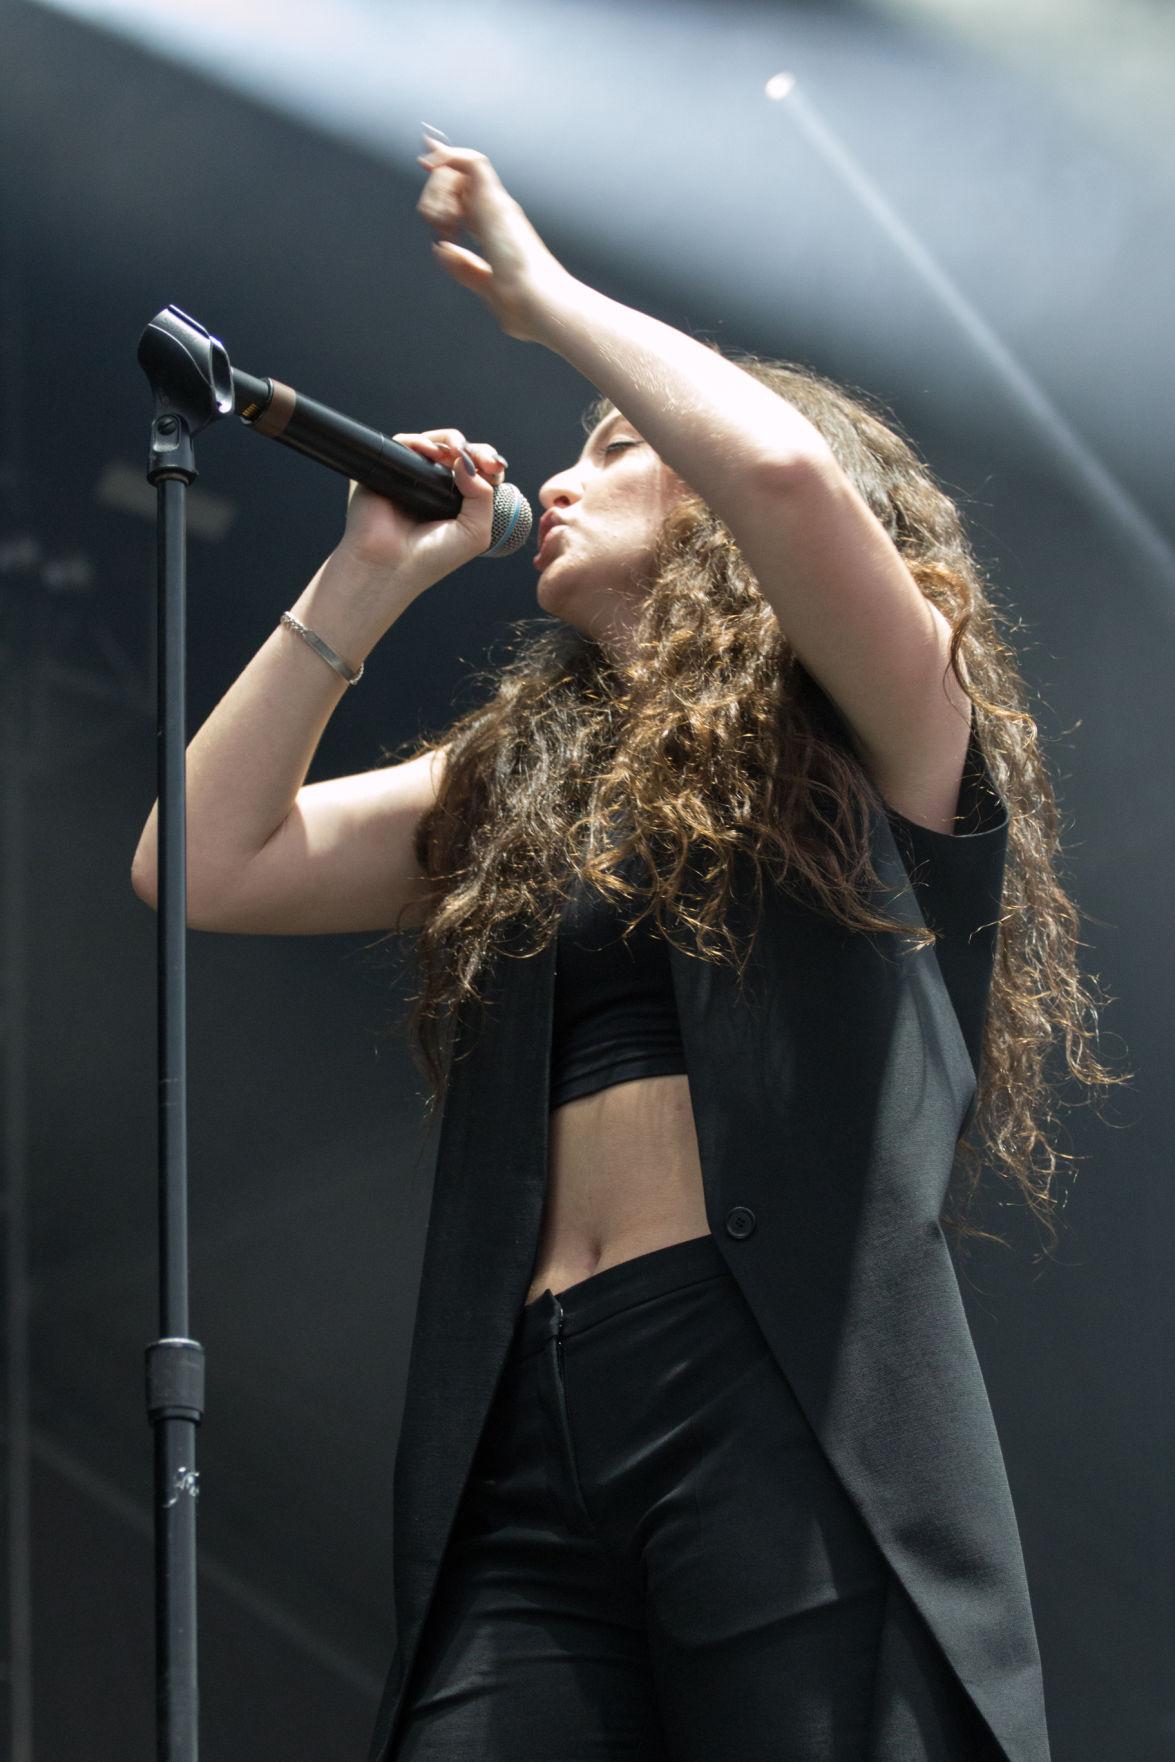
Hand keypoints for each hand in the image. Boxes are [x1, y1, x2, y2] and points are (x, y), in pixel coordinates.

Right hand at [340, 429, 507, 585]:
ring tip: (458, 453)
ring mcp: (412, 477)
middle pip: (460, 453)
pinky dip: (421, 442)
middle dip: (476, 451)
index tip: (496, 469)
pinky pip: (405, 443)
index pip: (479, 472)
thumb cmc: (430, 558)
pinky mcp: (389, 469)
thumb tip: (467, 461)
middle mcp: (435, 487)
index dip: (489, 465)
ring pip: (435, 444)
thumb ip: (483, 496)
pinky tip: (432, 453)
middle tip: (484, 460)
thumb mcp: (475, 533)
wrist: (390, 566)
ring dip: (451, 442)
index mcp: (457, 502)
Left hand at [416, 134, 572, 342]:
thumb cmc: (523, 306)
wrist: (539, 304)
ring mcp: (498, 206)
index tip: (428, 208)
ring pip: (459, 169)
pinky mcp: (495, 202)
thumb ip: (465, 269)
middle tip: (439, 227)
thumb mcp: (486, 287)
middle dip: (435, 198)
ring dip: (437, 189)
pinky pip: (471, 162)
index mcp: (496, 232)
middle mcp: (498, 213)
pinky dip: (449, 158)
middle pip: (457, 183)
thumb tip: (441, 249)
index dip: (444, 194)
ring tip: (440, 220)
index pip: (469, 200)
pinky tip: (434, 168)